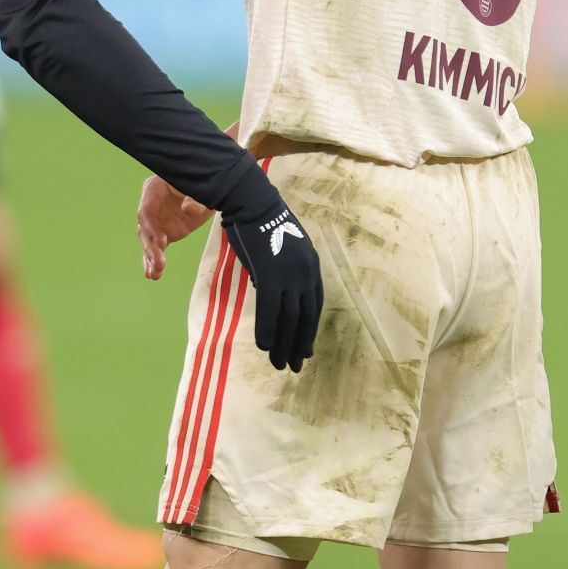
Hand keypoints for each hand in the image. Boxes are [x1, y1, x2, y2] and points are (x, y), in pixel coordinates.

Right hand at [138, 175, 213, 280]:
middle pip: (145, 228)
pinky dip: (154, 261)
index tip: (164, 241)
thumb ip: (196, 200)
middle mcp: (151, 206)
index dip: (152, 227)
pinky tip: (153, 275)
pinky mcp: (164, 233)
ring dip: (151, 258)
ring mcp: (157, 221)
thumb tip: (188, 210)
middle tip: (159, 263)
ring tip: (154, 274)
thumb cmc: (205, 184)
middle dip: (151, 247)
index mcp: (154, 189)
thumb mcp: (202, 190)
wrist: (212, 189)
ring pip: (149, 241)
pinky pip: (157, 248)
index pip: (146, 210)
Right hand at [220, 198, 322, 372]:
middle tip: (293, 367)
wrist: (253, 202)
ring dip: (284, 345)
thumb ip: (283, 272)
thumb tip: (272, 294)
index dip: (309, 331)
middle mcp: (306, 274)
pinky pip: (270, 310)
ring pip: (290, 319)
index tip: (305, 350)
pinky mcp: (271, 275)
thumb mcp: (283, 249)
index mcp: (311, 267)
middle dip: (299, 345)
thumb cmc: (262, 222)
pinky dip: (267, 330)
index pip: (314, 307)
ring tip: (278, 364)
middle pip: (305, 318)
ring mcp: (290, 275)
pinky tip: (264, 346)